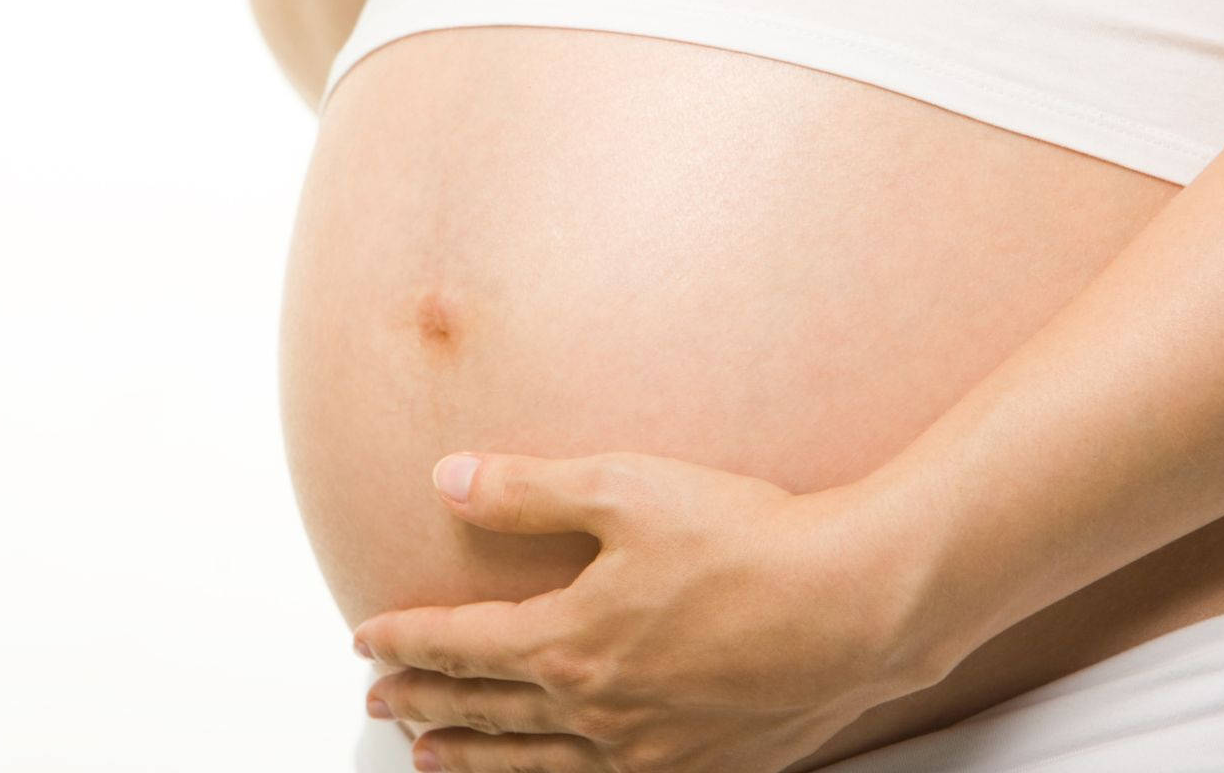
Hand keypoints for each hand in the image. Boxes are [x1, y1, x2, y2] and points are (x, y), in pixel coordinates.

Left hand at [351, 451, 950, 772]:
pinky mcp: (700, 767)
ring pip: (533, 763)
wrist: (857, 605)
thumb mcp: (624, 488)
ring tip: (430, 758)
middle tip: (379, 701)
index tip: (365, 640)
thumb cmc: (749, 541)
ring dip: (473, 757)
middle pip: (485, 711)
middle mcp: (598, 710)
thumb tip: (447, 480)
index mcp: (570, 642)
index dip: (407, 642)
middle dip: (424, 703)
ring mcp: (649, 750)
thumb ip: (526, 489)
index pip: (461, 645)